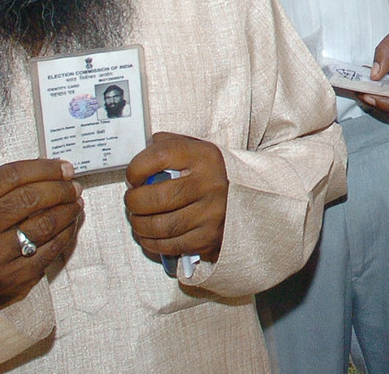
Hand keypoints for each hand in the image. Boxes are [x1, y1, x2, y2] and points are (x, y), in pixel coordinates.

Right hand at [0, 159, 82, 308]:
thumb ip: (3, 188)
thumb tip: (50, 169)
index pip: (10, 176)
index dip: (44, 168)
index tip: (64, 167)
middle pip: (29, 198)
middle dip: (60, 188)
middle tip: (74, 186)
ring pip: (44, 224)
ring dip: (68, 209)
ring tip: (75, 202)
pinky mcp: (15, 277)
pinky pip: (50, 249)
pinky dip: (67, 232)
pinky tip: (71, 223)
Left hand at [124, 134, 228, 263]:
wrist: (256, 198)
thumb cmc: (217, 173)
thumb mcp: (200, 150)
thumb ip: (172, 144)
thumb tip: (143, 148)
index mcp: (205, 157)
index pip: (159, 157)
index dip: (136, 168)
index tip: (133, 176)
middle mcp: (210, 184)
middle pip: (155, 198)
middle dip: (133, 202)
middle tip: (132, 201)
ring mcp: (211, 214)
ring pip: (160, 226)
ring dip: (139, 225)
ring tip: (138, 219)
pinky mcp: (210, 238)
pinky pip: (171, 245)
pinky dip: (152, 243)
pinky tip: (149, 236)